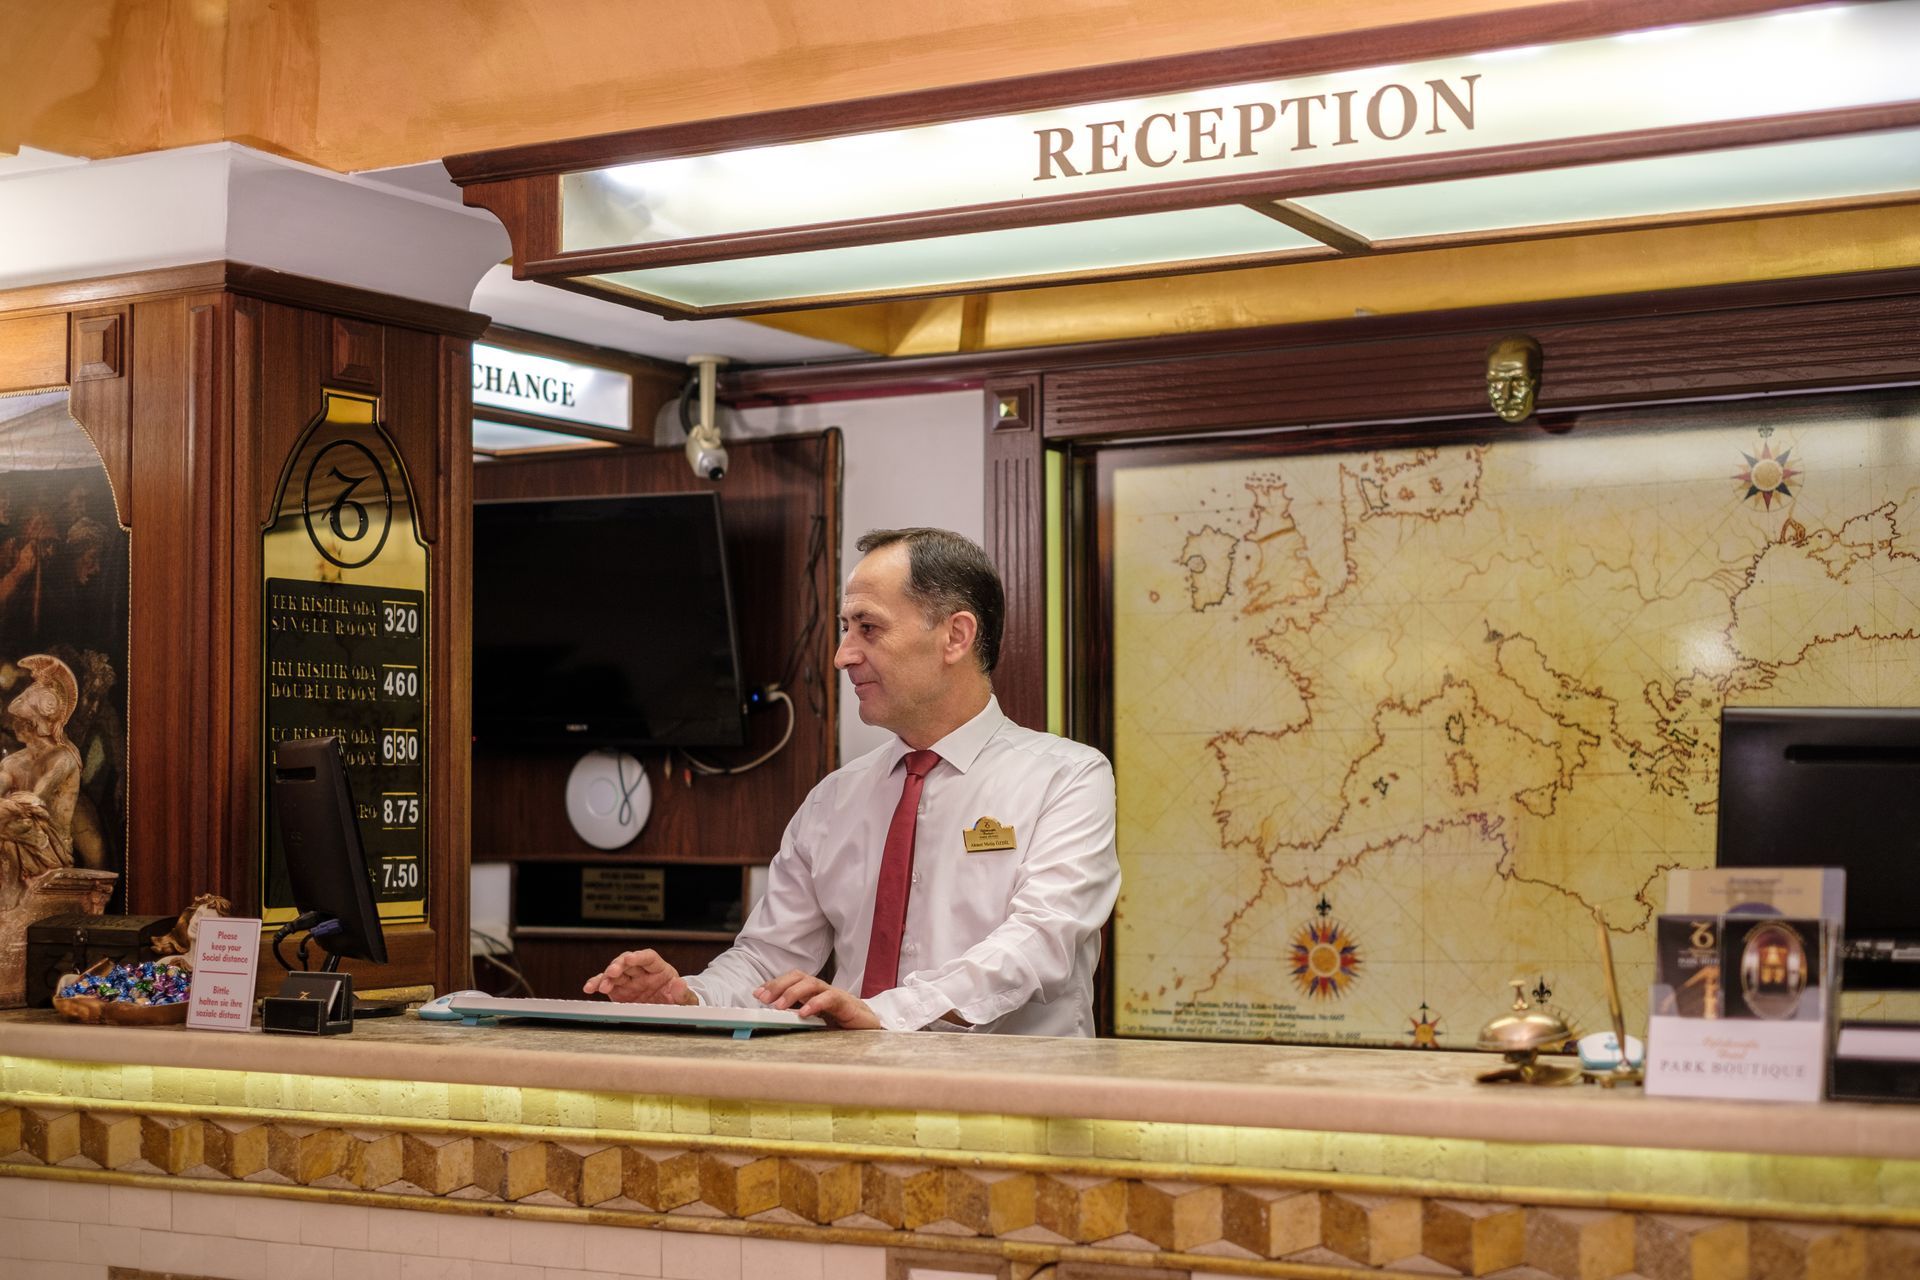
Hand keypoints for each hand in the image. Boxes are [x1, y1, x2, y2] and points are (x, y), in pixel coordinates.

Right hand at [582, 949, 697, 1004]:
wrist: (672, 1013)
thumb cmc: (680, 1002)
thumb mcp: (686, 1000)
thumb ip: (683, 993)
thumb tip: (680, 984)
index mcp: (660, 969)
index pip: (648, 957)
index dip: (639, 957)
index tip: (631, 959)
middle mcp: (642, 972)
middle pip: (628, 962)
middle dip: (618, 965)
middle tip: (612, 972)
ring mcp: (629, 981)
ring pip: (615, 972)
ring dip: (606, 976)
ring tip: (601, 985)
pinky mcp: (619, 992)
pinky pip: (606, 985)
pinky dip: (597, 984)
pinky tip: (589, 988)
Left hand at [754, 970, 880, 1028]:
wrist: (871, 1031)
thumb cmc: (842, 1027)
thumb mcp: (815, 1024)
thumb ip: (798, 1020)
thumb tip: (773, 1022)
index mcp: (813, 994)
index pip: (792, 980)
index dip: (774, 984)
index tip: (757, 994)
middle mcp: (822, 990)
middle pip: (799, 977)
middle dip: (779, 985)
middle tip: (763, 998)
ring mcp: (835, 995)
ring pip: (812, 984)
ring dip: (792, 993)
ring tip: (779, 1006)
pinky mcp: (848, 1005)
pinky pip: (831, 998)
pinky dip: (816, 1003)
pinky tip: (804, 1013)